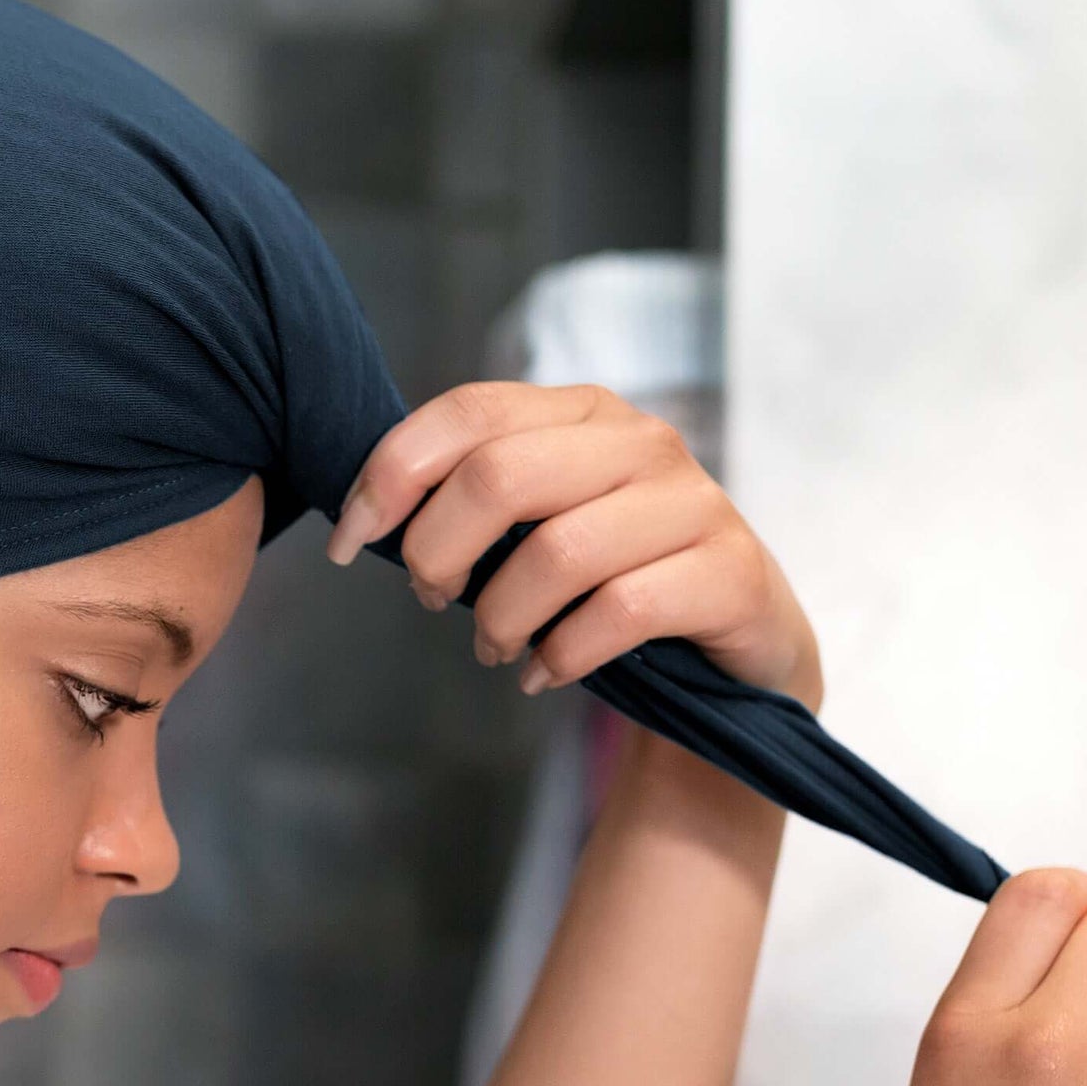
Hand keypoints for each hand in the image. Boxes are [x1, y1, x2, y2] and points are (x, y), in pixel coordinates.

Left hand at [326, 381, 823, 713]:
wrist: (739, 637)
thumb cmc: (614, 574)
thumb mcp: (541, 519)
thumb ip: (472, 498)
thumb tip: (368, 516)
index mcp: (583, 412)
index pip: (467, 413)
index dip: (390, 475)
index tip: (347, 543)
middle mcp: (642, 442)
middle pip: (499, 477)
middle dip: (437, 552)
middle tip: (432, 599)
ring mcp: (694, 503)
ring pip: (558, 552)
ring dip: (499, 618)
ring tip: (493, 648)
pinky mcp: (730, 572)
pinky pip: (620, 612)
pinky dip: (562, 654)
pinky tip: (543, 673)